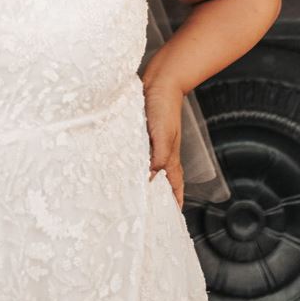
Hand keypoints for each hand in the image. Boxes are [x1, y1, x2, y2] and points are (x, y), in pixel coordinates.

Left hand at [142, 80, 184, 209]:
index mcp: (170, 157)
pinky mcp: (142, 135)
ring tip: (135, 197)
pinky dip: (133, 166)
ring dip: (144, 183)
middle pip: (162, 181)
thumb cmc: (163, 106)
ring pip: (148, 170)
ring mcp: (152, 145)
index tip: (172, 217)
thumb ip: (158, 156)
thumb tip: (151, 177)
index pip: (174, 185)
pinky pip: (138, 156)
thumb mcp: (162, 134)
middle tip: (150, 213)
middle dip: (158, 197)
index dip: (175, 201)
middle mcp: (161, 153)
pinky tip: (124, 169)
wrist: (159, 82)